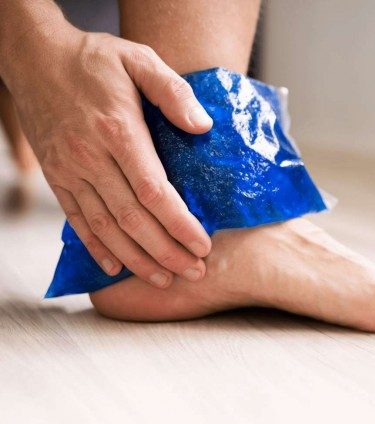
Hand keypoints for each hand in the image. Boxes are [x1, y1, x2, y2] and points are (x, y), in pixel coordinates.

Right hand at [4, 23, 212, 287]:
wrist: (35, 58)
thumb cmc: (93, 60)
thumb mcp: (139, 59)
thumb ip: (173, 92)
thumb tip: (203, 127)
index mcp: (118, 132)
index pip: (155, 192)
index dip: (180, 224)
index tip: (203, 245)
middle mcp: (92, 158)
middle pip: (133, 219)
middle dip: (166, 251)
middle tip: (194, 272)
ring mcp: (71, 172)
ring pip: (106, 228)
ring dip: (137, 259)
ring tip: (164, 279)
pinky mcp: (58, 178)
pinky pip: (77, 221)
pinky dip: (96, 248)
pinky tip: (115, 267)